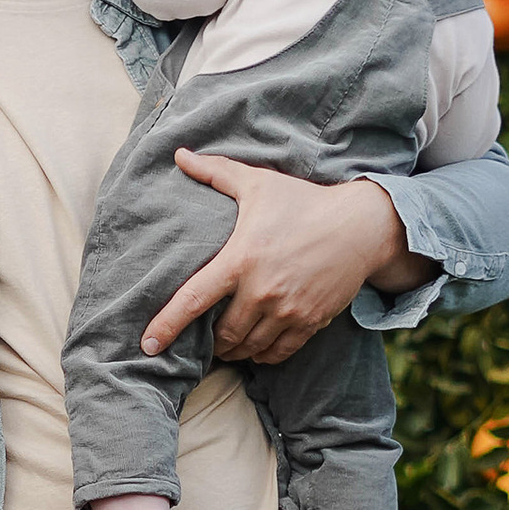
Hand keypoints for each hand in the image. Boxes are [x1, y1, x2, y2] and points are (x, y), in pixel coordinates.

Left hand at [141, 159, 433, 367]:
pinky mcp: (310, 322)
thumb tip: (179, 154)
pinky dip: (263, 355)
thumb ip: (216, 172)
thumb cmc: (304, 202)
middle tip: (205, 337)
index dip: (167, 325)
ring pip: (249, 347)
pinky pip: (278, 352)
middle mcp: (261, 290)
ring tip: (228, 344)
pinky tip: (256, 348)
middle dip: (210, 341)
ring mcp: (288, 310)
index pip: (193, 300)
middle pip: (222, 333)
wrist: (361, 226)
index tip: (147, 345)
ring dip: (234, 350)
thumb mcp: (258, 183)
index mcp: (241, 259)